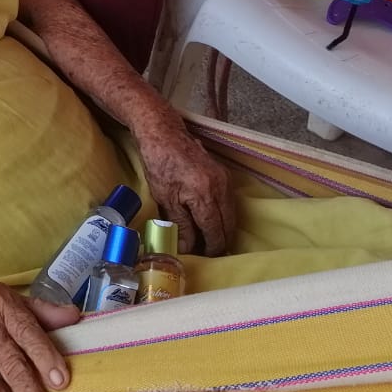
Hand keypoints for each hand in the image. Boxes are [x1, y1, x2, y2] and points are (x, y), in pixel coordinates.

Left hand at [133, 107, 233, 254]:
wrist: (164, 134)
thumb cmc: (159, 165)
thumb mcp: (165, 199)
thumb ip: (180, 225)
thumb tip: (188, 249)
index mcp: (205, 196)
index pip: (216, 232)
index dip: (211, 248)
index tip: (204, 258)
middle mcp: (221, 188)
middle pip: (229, 226)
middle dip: (219, 242)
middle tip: (206, 252)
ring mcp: (226, 180)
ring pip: (231, 215)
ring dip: (222, 229)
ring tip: (206, 239)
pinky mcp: (225, 175)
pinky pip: (229, 203)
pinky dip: (222, 215)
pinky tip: (210, 221)